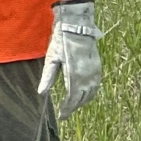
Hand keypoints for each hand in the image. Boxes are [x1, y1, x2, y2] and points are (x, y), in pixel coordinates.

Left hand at [38, 0, 101, 117]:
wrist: (77, 25)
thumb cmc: (61, 41)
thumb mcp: (51, 58)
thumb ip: (48, 77)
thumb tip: (41, 93)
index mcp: (75, 75)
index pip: (72, 99)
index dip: (67, 109)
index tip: (62, 116)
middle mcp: (88, 76)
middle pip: (82, 98)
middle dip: (74, 107)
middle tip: (65, 113)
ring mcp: (95, 72)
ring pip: (91, 94)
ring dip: (83, 101)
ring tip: (73, 105)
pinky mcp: (98, 67)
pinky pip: (96, 86)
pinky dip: (90, 93)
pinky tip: (83, 94)